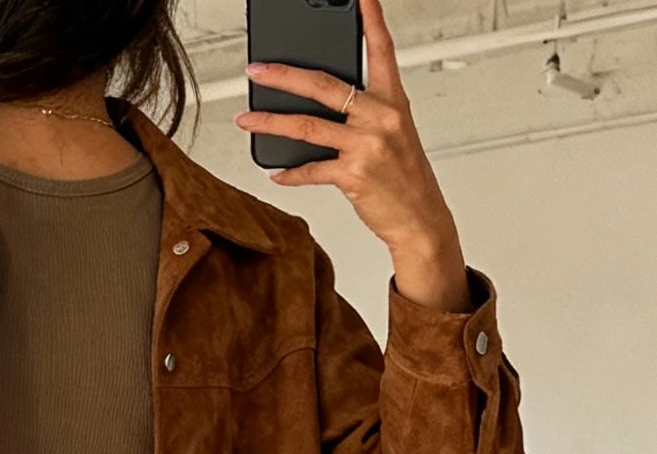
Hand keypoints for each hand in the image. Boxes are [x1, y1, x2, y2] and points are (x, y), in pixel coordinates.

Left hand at [237, 0, 469, 311]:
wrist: (420, 219)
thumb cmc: (405, 177)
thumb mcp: (394, 134)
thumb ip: (364, 113)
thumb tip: (323, 105)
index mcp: (393, 100)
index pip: (381, 49)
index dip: (370, 18)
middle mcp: (380, 117)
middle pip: (324, 85)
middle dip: (284, 76)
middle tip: (257, 70)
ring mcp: (366, 145)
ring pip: (307, 126)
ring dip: (271, 123)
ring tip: (246, 120)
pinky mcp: (353, 175)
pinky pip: (312, 170)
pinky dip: (291, 173)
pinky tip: (276, 172)